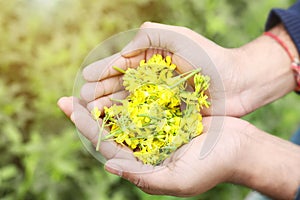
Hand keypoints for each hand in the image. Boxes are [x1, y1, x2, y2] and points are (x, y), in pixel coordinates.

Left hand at [57, 96, 248, 195]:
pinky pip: (143, 104)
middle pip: (110, 130)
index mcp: (143, 164)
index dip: (87, 129)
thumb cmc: (211, 167)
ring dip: (105, 103)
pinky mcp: (167, 115)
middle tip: (67, 99)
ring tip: (86, 88)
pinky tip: (116, 83)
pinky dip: (128, 95)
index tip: (70, 110)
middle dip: (88, 116)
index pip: (108, 147)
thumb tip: (108, 166)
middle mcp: (145, 147)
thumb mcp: (177, 180)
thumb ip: (143, 177)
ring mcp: (156, 130)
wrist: (239, 146)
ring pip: (123, 115)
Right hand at [80, 22, 247, 116]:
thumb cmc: (209, 57)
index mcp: (150, 58)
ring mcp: (157, 97)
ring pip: (127, 102)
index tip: (86, 79)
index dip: (102, 72)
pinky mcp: (166, 114)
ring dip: (108, 107)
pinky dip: (125, 120)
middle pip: (119, 85)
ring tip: (90, 113)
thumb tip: (121, 53)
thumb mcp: (177, 37)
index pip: (120, 65)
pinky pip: (141, 117)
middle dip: (99, 92)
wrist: (237, 83)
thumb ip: (147, 38)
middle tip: (82, 100)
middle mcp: (151, 78)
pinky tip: (111, 124)